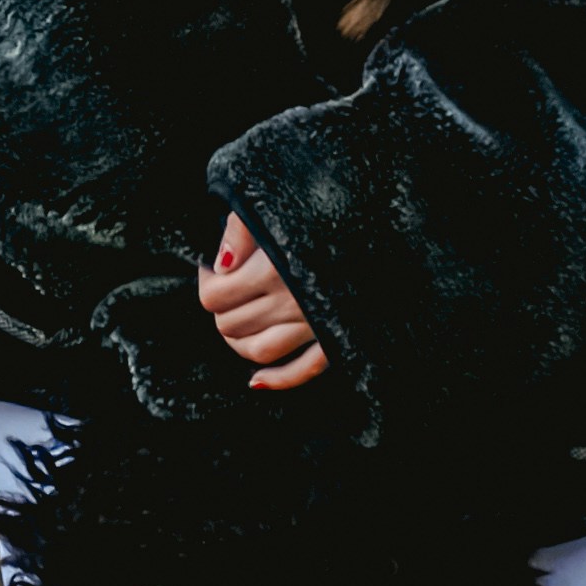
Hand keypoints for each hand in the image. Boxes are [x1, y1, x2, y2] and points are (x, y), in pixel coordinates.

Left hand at [198, 216, 326, 392]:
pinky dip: (278, 380)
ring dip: (239, 343)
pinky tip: (257, 380)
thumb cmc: (323, 209)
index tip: (213, 269)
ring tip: (237, 326)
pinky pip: (304, 369)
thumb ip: (240, 229)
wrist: (378, 224)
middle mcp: (294, 299)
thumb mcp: (275, 205)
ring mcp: (315, 322)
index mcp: (275, 267)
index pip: (215, 296)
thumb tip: (219, 264)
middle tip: (227, 291)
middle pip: (231, 324)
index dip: (206, 283)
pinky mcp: (337, 335)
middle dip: (221, 310)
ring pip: (260, 350)